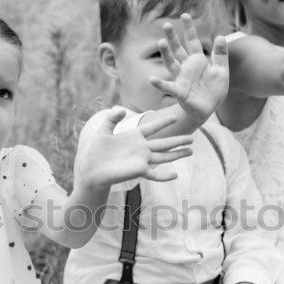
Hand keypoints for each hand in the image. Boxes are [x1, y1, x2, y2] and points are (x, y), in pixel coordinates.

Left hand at [74, 107, 192, 187]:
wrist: (92, 169)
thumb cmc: (96, 151)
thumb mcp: (103, 130)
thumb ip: (111, 118)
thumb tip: (120, 108)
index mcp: (134, 137)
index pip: (152, 127)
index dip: (163, 122)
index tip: (175, 116)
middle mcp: (141, 148)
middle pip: (164, 143)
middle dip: (178, 140)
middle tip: (192, 138)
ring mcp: (142, 160)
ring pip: (164, 156)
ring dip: (177, 153)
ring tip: (191, 150)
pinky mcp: (138, 171)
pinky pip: (154, 174)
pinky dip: (164, 175)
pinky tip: (175, 175)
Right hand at [150, 13, 228, 122]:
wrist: (209, 109)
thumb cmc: (214, 89)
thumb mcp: (221, 70)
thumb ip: (220, 55)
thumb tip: (220, 36)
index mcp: (197, 60)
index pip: (192, 41)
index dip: (189, 29)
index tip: (185, 15)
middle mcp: (186, 67)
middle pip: (178, 49)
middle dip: (173, 37)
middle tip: (166, 24)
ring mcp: (181, 78)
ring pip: (171, 64)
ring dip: (166, 54)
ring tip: (162, 42)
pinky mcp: (179, 92)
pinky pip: (168, 87)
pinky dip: (160, 83)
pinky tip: (152, 79)